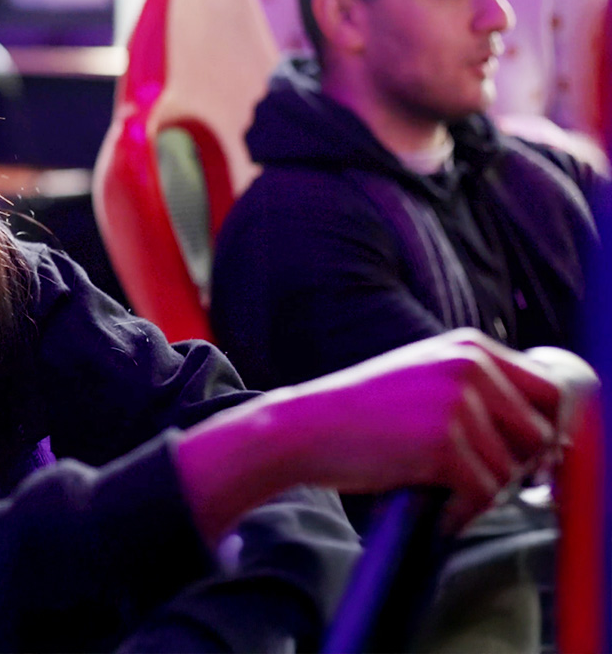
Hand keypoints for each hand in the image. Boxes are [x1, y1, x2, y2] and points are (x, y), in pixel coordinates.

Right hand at [175, 329, 573, 545]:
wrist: (306, 427)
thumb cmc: (365, 412)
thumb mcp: (426, 378)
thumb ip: (482, 391)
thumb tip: (551, 439)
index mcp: (468, 346)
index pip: (549, 390)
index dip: (546, 431)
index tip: (526, 459)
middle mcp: (469, 366)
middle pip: (541, 432)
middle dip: (519, 465)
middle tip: (479, 478)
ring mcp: (456, 403)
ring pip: (513, 470)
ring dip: (483, 490)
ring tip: (442, 486)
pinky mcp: (442, 443)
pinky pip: (484, 495)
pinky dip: (462, 512)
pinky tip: (436, 505)